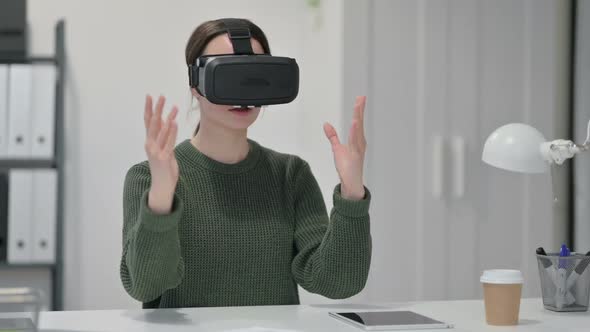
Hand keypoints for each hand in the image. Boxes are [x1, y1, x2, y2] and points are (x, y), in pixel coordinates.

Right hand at [144, 95, 178, 213]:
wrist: (162, 186)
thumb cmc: (163, 167)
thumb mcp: (164, 148)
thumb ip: (164, 136)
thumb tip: (168, 120)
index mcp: (150, 141)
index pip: (148, 121)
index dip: (149, 108)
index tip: (150, 96)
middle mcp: (151, 145)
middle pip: (153, 123)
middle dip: (157, 108)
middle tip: (161, 96)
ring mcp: (156, 151)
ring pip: (162, 131)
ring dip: (168, 117)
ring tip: (174, 107)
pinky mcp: (164, 157)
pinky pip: (168, 142)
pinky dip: (171, 131)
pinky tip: (174, 122)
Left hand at [323, 96, 366, 200]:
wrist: (351, 183)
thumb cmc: (347, 167)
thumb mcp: (337, 149)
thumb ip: (333, 136)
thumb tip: (326, 124)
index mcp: (357, 140)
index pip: (357, 121)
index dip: (358, 110)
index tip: (360, 98)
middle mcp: (360, 142)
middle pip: (359, 123)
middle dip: (360, 110)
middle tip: (361, 97)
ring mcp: (358, 148)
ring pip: (357, 130)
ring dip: (358, 118)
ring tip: (357, 107)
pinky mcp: (355, 155)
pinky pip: (355, 141)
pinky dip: (355, 131)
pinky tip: (355, 123)